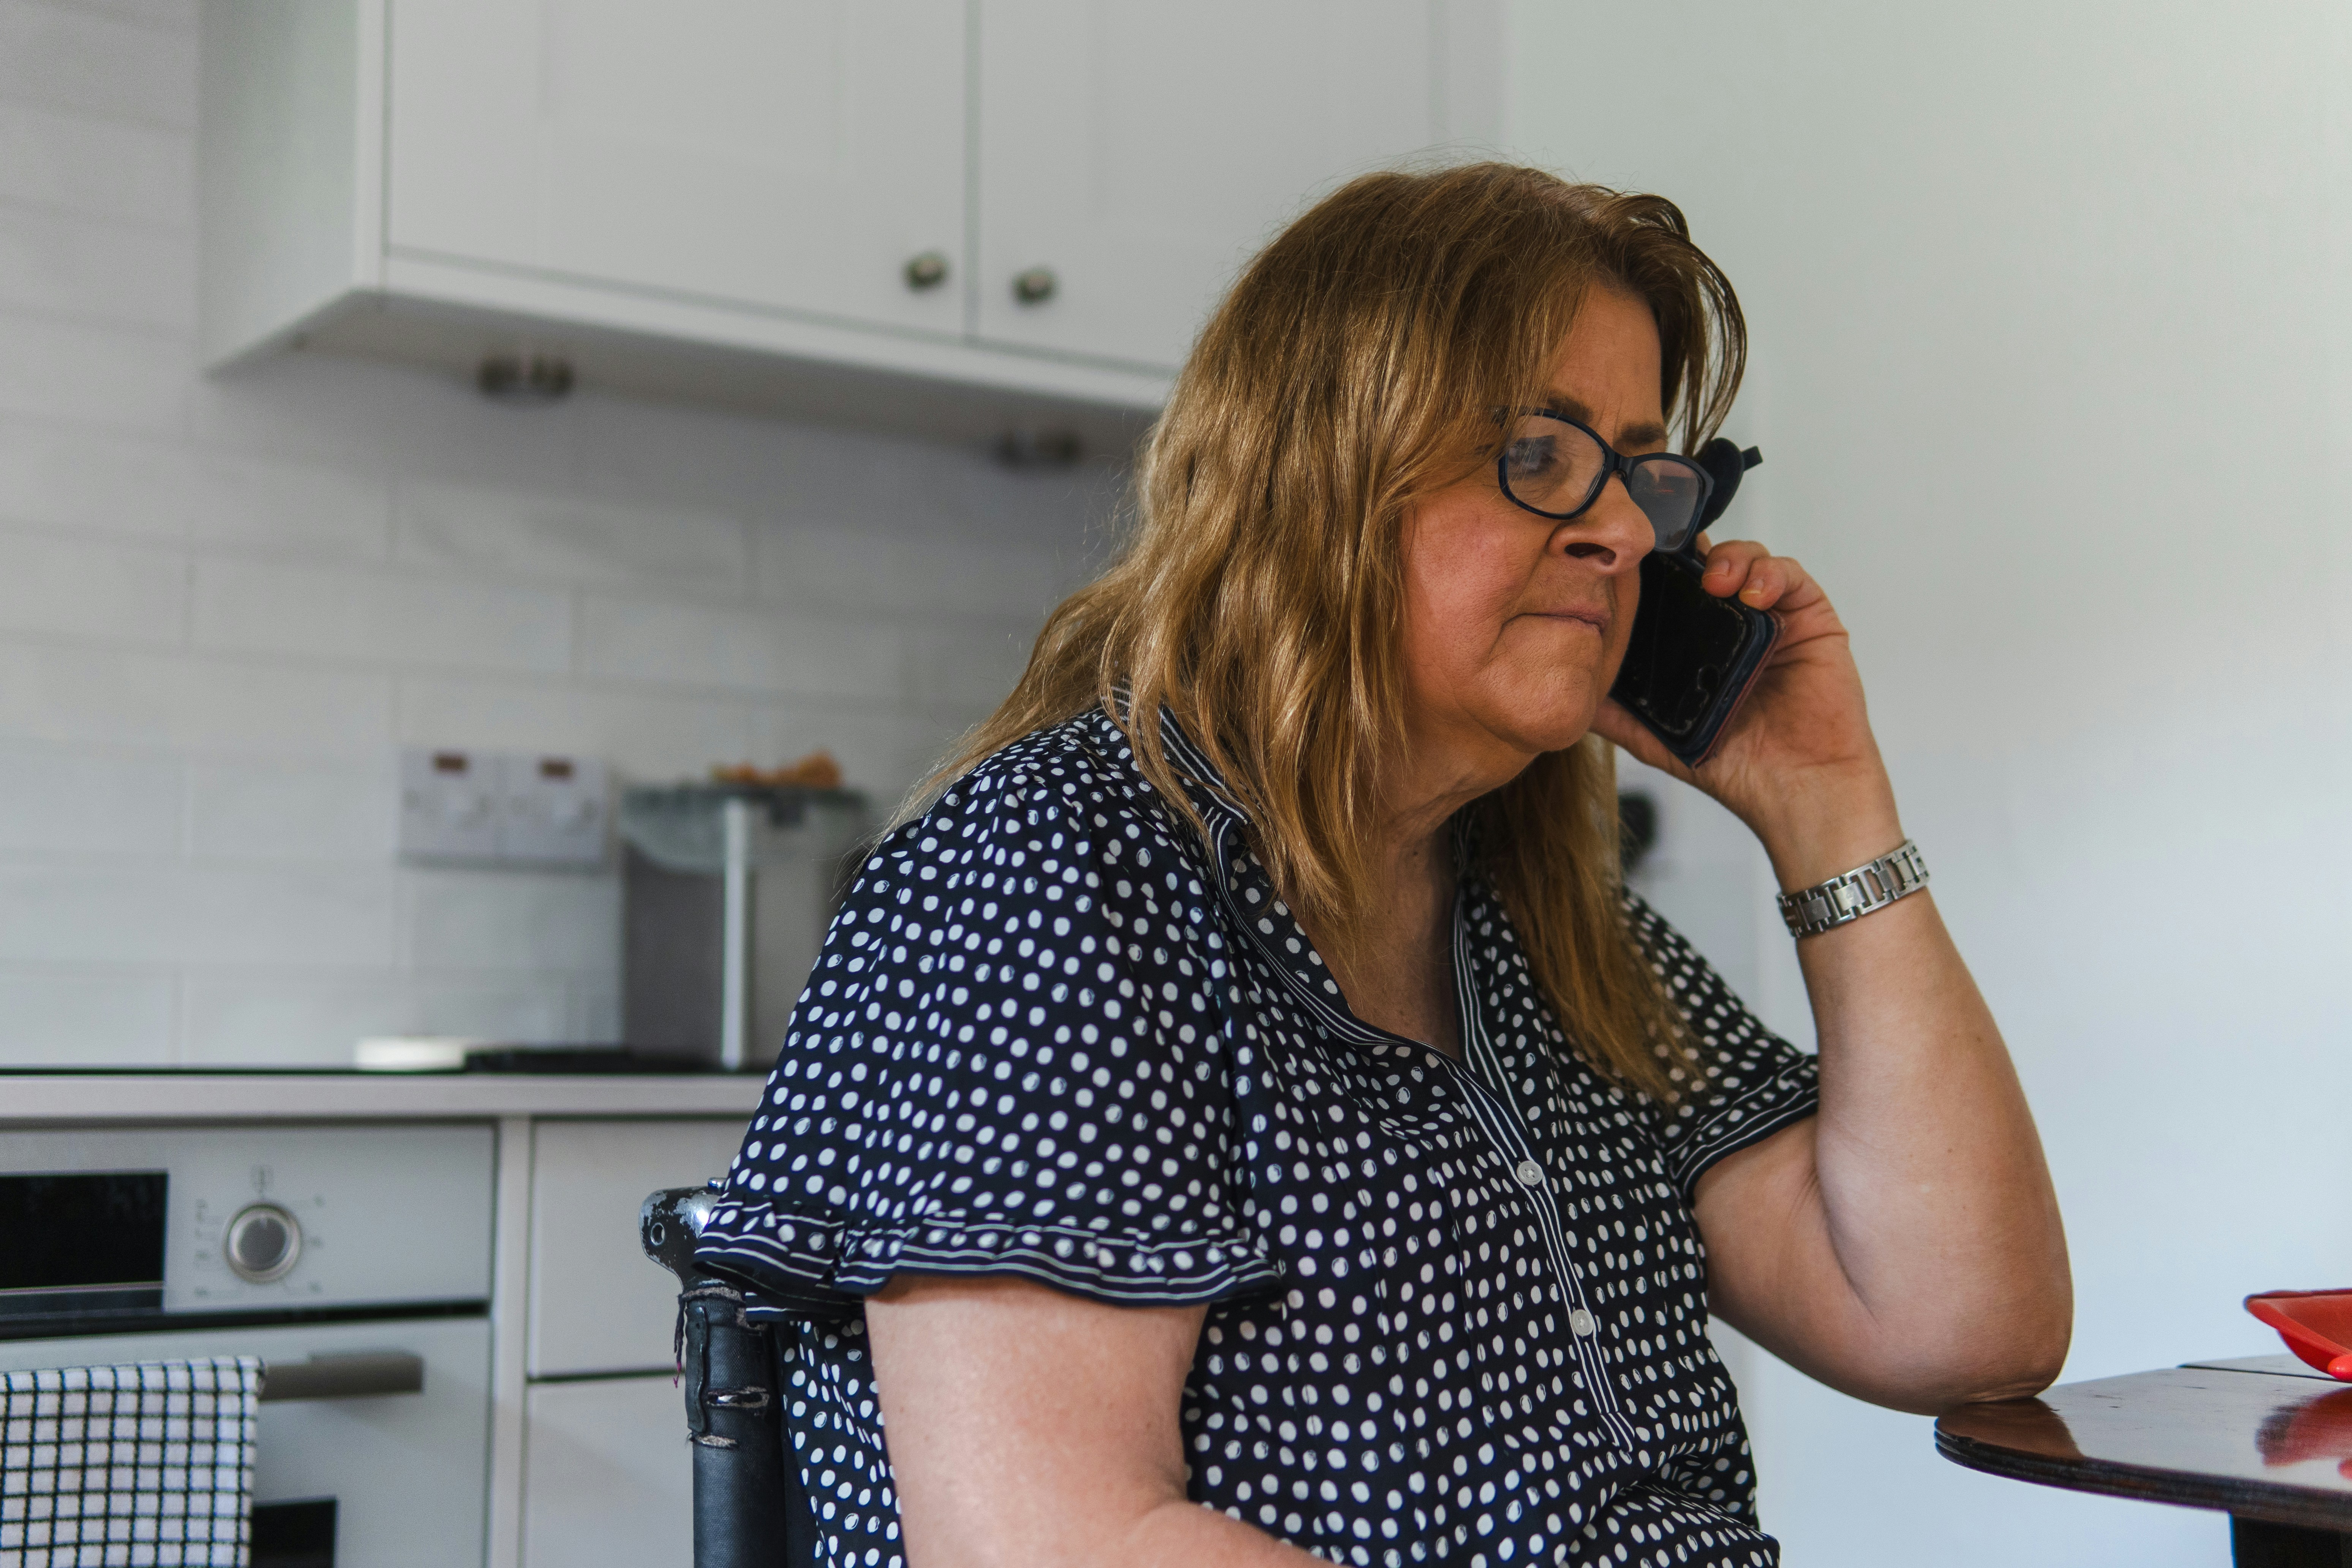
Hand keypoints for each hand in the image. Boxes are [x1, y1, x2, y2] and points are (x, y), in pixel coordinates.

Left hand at [1590, 538, 1903, 884]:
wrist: (1795, 791)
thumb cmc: (1735, 766)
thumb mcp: (1656, 738)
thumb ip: (1614, 714)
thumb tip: (1568, 694)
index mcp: (1697, 642)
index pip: (1670, 588)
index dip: (1652, 571)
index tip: (1630, 567)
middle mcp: (1734, 623)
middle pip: (1706, 562)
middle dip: (1686, 553)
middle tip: (1669, 561)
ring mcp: (1773, 617)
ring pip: (1747, 558)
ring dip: (1728, 558)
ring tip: (1714, 581)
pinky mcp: (1811, 618)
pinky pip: (1791, 577)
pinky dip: (1770, 574)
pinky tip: (1754, 594)